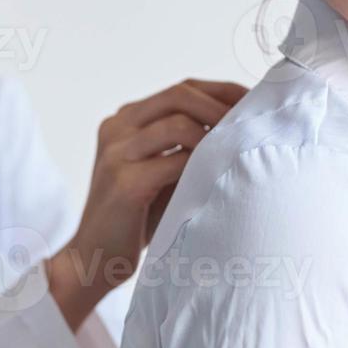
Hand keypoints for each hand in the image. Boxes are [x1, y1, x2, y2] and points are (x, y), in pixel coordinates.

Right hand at [47, 78, 247, 329]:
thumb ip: (186, 145)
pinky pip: (175, 162)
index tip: (253, 104)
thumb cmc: (137, 217)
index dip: (221, 92)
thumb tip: (240, 125)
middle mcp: (116, 129)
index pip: (180, 90)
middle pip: (178, 95)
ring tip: (237, 152)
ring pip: (178, 124)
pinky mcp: (125, 182)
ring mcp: (117, 153)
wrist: (94, 258)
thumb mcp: (159, 171)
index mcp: (123, 121)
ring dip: (215, 135)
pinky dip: (203, 166)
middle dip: (221, 106)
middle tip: (251, 125)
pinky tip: (218, 178)